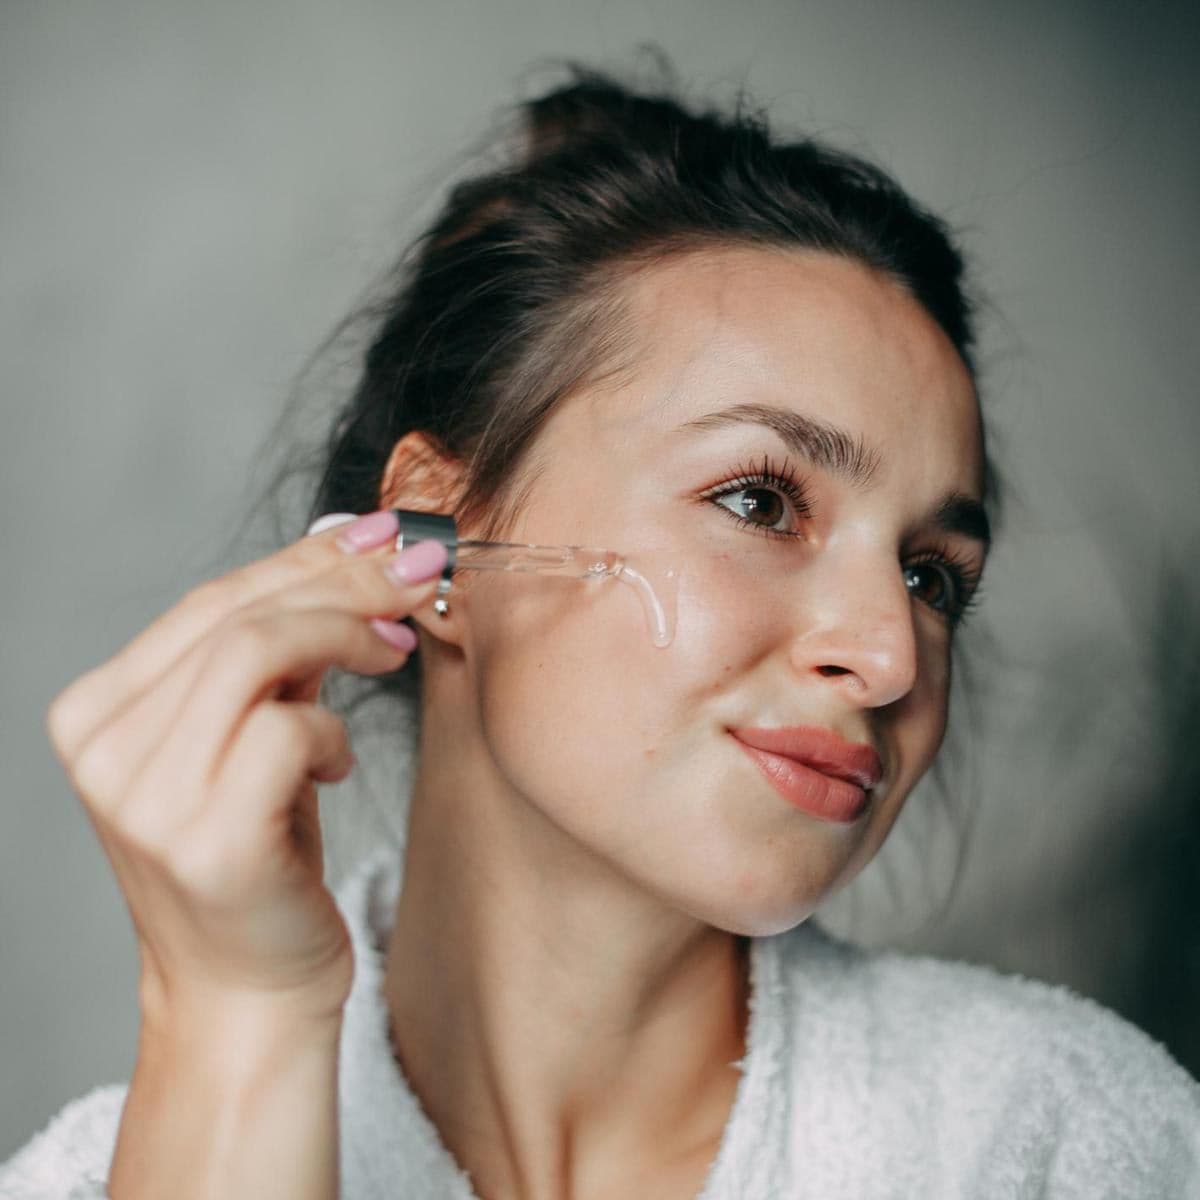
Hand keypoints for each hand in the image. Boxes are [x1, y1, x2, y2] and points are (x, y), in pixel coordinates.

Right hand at [45, 510, 446, 1028]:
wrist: (245, 992)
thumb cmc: (258, 856)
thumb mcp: (251, 735)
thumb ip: (281, 650)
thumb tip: (353, 540)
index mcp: (99, 710)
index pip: (214, 598)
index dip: (307, 558)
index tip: (382, 536)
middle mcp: (105, 746)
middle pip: (237, 613)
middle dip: (346, 581)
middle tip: (421, 572)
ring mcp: (145, 796)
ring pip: (257, 652)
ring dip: (348, 635)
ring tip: (394, 652)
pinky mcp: (204, 841)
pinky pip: (287, 731)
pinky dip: (333, 732)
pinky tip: (337, 767)